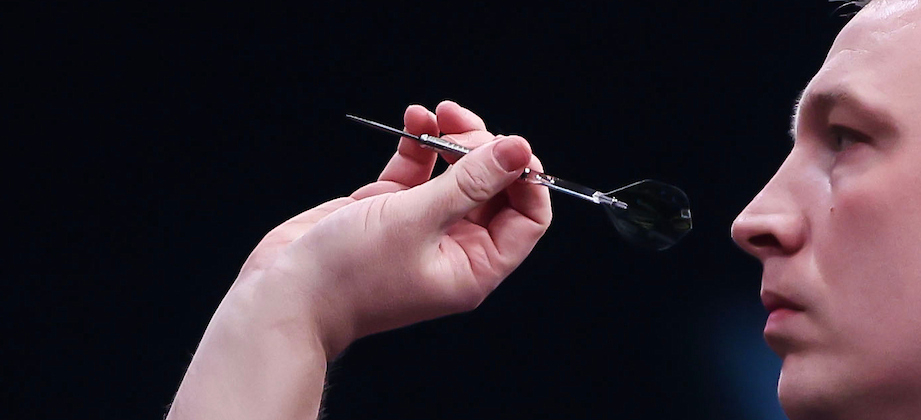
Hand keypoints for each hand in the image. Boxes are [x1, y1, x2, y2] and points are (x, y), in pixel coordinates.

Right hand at [237, 100, 551, 356]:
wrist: (283, 293)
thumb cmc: (348, 274)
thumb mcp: (416, 221)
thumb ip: (469, 182)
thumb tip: (516, 151)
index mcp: (474, 265)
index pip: (527, 218)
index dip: (525, 179)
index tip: (510, 146)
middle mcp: (454, 246)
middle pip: (493, 188)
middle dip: (482, 149)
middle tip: (457, 126)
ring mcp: (423, 226)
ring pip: (456, 173)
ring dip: (450, 139)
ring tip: (434, 114)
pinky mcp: (391, 209)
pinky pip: (420, 170)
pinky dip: (419, 144)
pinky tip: (413, 119)